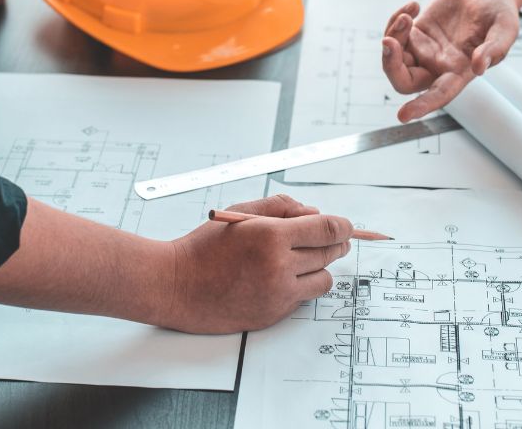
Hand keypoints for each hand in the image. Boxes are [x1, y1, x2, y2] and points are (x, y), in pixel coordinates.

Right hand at [165, 194, 352, 332]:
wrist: (176, 286)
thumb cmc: (203, 248)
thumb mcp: (239, 213)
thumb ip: (279, 207)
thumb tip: (313, 212)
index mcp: (271, 236)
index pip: (328, 229)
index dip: (343, 226)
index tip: (346, 226)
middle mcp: (279, 266)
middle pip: (330, 253)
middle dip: (336, 244)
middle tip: (333, 240)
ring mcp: (278, 294)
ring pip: (323, 280)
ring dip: (320, 267)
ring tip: (305, 260)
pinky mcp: (273, 314)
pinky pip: (304, 298)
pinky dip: (301, 286)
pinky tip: (285, 277)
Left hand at [381, 0, 519, 121]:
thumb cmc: (499, 12)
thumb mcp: (505, 28)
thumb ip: (494, 49)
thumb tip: (478, 67)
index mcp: (459, 72)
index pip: (438, 95)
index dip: (421, 106)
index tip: (404, 116)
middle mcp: (437, 66)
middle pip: (403, 81)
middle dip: (391, 64)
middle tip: (390, 41)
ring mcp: (423, 50)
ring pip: (394, 58)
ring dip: (393, 35)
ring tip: (408, 15)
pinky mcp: (415, 33)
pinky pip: (394, 34)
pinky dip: (395, 21)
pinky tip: (413, 6)